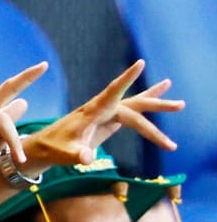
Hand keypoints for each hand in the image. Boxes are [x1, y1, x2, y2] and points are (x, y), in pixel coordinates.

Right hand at [0, 63, 41, 182]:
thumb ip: (2, 123)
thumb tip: (24, 103)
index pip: (7, 90)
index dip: (25, 77)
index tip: (43, 65)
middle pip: (6, 93)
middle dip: (25, 78)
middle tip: (43, 65)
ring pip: (1, 121)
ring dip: (13, 141)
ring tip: (19, 159)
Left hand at [20, 62, 183, 174]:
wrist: (42, 149)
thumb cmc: (52, 149)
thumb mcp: (64, 154)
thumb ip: (77, 154)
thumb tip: (88, 158)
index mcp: (91, 112)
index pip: (112, 92)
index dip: (126, 79)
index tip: (140, 63)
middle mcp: (100, 110)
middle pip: (133, 104)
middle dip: (156, 105)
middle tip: (181, 106)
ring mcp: (104, 115)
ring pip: (135, 108)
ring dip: (156, 107)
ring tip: (180, 105)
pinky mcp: (106, 122)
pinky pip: (131, 115)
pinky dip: (146, 110)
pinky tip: (158, 100)